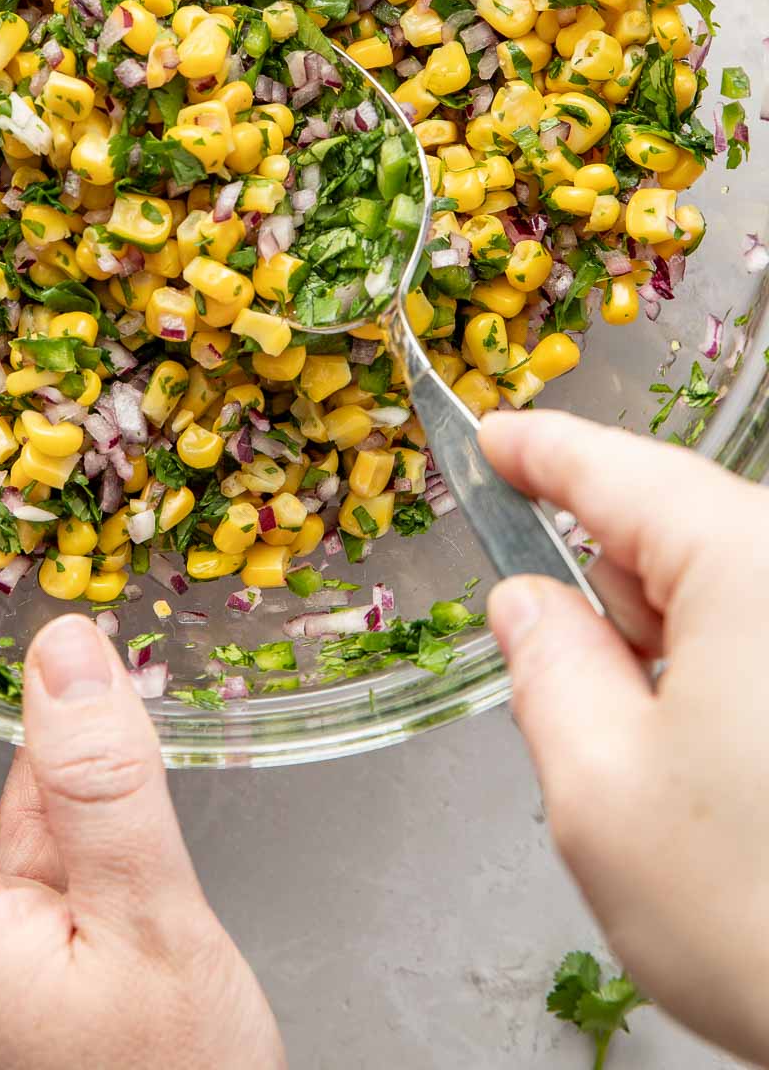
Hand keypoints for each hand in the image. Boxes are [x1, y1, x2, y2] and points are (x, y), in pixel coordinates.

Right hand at [480, 410, 768, 1067]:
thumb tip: (529, 601)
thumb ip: (545, 665)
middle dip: (613, 603)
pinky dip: (737, 693)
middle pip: (676, 537)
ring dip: (681, 664)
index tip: (491, 439)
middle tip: (589, 717)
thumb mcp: (601, 790)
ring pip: (730, 599)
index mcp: (749, 564)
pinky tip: (740, 794)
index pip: (617, 470)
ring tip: (685, 791)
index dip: (539, 452)